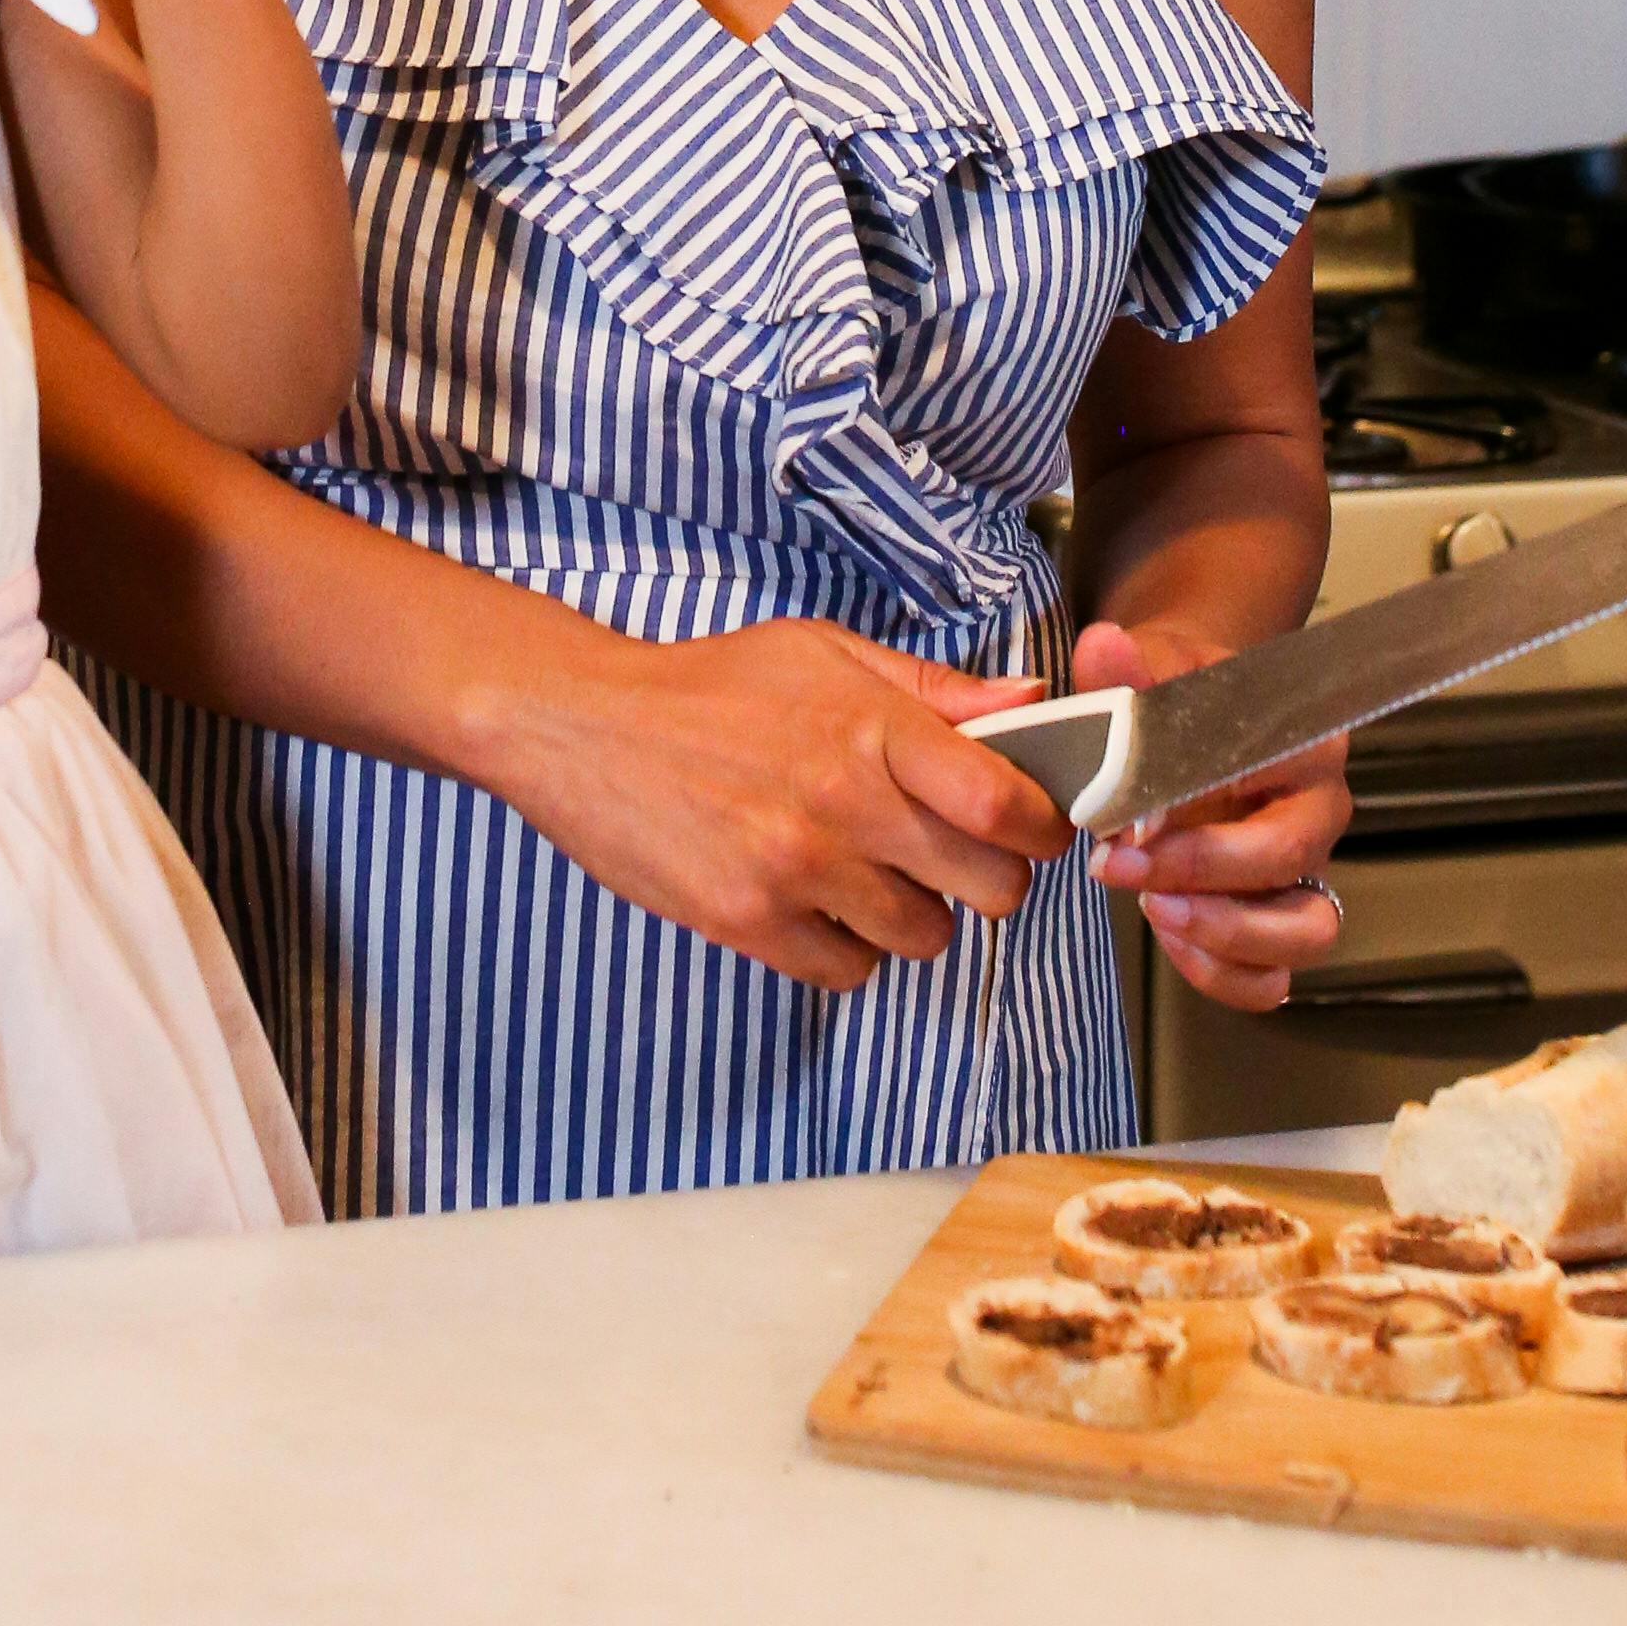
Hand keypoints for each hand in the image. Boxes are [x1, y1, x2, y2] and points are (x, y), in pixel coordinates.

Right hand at [488, 616, 1069, 993]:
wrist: (584, 727)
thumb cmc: (711, 685)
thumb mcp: (824, 653)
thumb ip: (933, 689)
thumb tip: (1030, 703)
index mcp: (871, 727)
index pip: (1004, 802)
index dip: (1042, 824)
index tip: (1035, 825)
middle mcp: (843, 803)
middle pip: (990, 887)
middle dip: (989, 876)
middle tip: (955, 855)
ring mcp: (795, 871)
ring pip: (924, 937)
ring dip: (913, 913)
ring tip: (868, 872)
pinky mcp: (748, 924)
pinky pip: (850, 972)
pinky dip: (847, 948)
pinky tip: (816, 901)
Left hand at [1072, 612, 1350, 1019]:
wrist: (1180, 721)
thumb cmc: (1175, 698)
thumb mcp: (1151, 673)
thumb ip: (1127, 671)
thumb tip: (1103, 646)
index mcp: (1304, 740)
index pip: (1276, 775)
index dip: (1206, 798)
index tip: (1131, 812)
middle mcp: (1320, 810)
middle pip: (1290, 857)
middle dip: (1201, 871)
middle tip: (1119, 864)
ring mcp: (1306, 874)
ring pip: (1306, 932)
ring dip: (1228, 934)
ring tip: (1156, 912)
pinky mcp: (1277, 924)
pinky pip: (1272, 977)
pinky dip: (1226, 974)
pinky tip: (1171, 941)